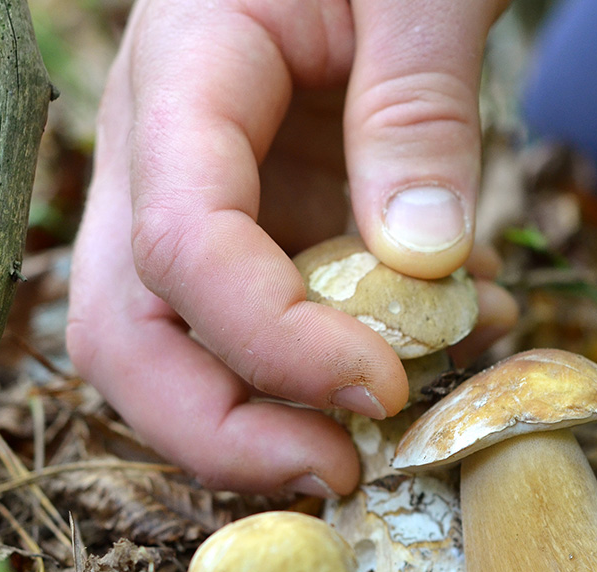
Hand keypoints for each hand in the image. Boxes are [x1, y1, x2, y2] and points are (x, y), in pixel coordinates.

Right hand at [67, 0, 513, 496]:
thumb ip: (418, 110)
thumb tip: (420, 266)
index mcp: (184, 75)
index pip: (181, 247)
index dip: (272, 344)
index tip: (382, 390)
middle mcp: (168, 152)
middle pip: (131, 333)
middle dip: (224, 432)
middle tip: (346, 472)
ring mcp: (215, 198)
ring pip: (195, 350)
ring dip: (299, 409)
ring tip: (436, 394)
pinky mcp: (272, 222)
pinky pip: (287, 322)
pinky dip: (362, 357)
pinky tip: (465, 331)